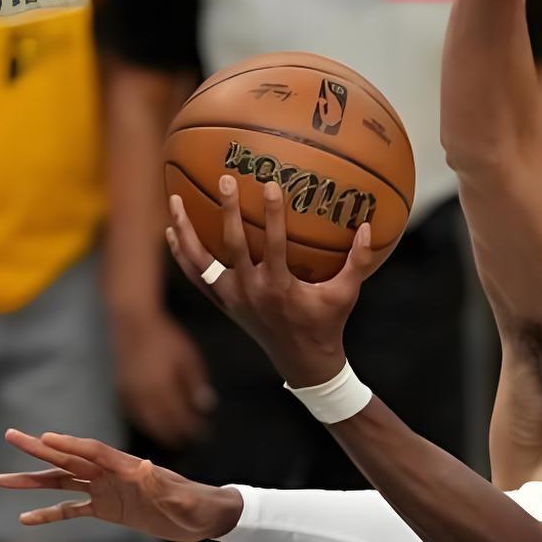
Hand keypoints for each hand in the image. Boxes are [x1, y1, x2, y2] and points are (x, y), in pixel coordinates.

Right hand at [0, 428, 242, 540]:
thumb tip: (147, 469)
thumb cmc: (198, 505)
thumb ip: (165, 486)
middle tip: (10, 437)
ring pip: (63, 483)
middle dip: (39, 450)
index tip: (45, 438)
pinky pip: (72, 511)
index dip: (71, 445)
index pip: (95, 452)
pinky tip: (25, 519)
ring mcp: (107, 491)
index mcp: (130, 467)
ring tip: (0, 479)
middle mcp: (113, 474)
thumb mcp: (184, 498)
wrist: (205, 517)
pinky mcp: (108, 509)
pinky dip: (49, 514)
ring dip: (34, 481)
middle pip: (70, 459)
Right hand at [112, 309, 215, 446]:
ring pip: (145, 423)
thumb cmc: (166, 338)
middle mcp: (144, 396)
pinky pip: (133, 414)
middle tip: (189, 442)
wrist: (133, 323)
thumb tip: (206, 406)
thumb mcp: (188, 357)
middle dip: (176, 435)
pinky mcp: (121, 391)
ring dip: (159, 433)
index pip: (180, 417)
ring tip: (172, 438)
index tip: (204, 434)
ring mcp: (130, 395)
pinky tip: (153, 424)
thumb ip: (196, 383)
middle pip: (161, 425)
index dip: (192, 428)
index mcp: (163, 389)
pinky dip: (144, 423)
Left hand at [165, 175, 379, 387]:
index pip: (274, 244)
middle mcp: (250, 290)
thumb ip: (358, 261)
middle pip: (233, 246)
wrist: (302, 362)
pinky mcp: (223, 303)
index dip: (273, 214)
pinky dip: (181, 255)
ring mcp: (232, 297)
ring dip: (186, 231)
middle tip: (225, 179)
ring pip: (200, 261)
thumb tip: (369, 226)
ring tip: (174, 201)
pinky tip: (172, 232)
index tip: (270, 185)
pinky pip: (195, 276)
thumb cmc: (326, 324)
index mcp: (279, 286)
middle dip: (228, 211)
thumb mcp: (346, 294)